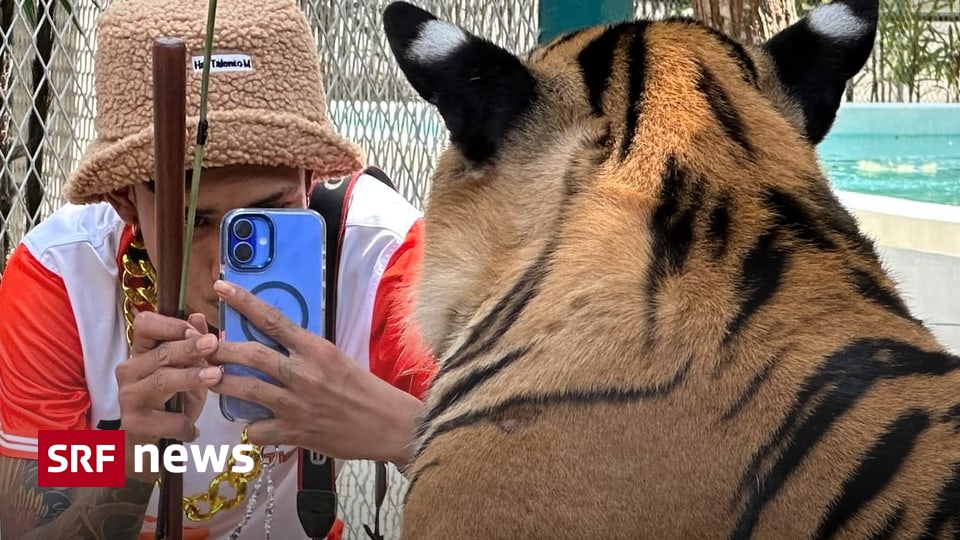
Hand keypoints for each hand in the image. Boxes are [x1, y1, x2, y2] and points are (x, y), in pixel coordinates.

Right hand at [115, 311, 221, 450]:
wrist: (150, 445)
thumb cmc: (172, 402)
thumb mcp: (187, 372)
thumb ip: (192, 346)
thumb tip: (197, 316)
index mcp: (142, 352)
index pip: (145, 325)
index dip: (171, 325)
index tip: (197, 330)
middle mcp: (130, 370)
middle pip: (161, 353)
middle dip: (189, 347)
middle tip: (213, 344)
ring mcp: (128, 397)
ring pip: (162, 381)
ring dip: (190, 377)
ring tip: (215, 376)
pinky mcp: (133, 424)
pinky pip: (166, 420)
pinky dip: (185, 425)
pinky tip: (195, 431)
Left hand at [208, 279, 421, 466]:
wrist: (388, 424)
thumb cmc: (365, 389)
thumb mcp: (337, 359)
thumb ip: (305, 351)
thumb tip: (276, 342)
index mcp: (317, 349)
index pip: (273, 319)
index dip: (243, 302)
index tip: (221, 287)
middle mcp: (304, 373)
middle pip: (251, 354)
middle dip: (220, 348)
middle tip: (202, 344)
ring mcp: (297, 404)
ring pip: (246, 389)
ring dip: (222, 382)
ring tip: (207, 378)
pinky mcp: (295, 432)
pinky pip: (259, 429)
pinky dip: (251, 427)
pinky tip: (252, 424)